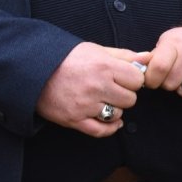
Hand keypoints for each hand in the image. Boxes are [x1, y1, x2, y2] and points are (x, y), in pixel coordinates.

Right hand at [36, 43, 150, 136]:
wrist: (33, 70)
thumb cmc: (67, 58)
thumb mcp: (96, 50)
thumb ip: (125, 56)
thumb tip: (149, 58)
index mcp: (104, 66)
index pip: (138, 80)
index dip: (133, 79)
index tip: (125, 78)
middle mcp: (97, 86)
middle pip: (130, 99)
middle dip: (125, 95)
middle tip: (113, 89)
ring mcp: (85, 105)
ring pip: (117, 114)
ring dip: (115, 109)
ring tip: (103, 100)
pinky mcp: (74, 120)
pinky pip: (101, 131)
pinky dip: (109, 128)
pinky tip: (111, 121)